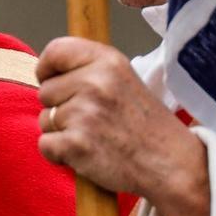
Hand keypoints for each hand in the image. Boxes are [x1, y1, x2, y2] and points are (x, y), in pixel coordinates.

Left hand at [36, 38, 210, 215]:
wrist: (170, 164)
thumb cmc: (144, 124)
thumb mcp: (124, 78)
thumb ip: (88, 68)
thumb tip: (47, 72)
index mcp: (107, 61)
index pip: (56, 50)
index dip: (47, 68)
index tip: (52, 80)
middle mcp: (94, 83)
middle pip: (45, 91)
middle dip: (59, 107)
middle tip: (92, 120)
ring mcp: (84, 114)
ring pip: (45, 120)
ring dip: (62, 132)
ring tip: (94, 137)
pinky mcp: (76, 145)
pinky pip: (45, 145)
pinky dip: (60, 155)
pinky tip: (86, 154)